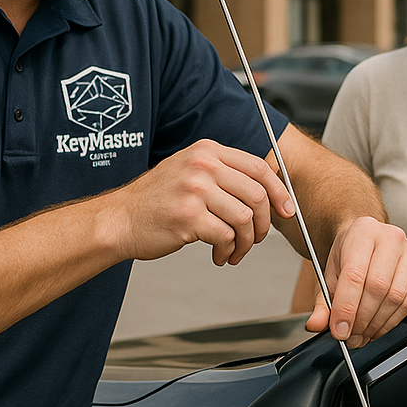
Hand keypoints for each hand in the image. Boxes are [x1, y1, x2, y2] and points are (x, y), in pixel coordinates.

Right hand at [114, 139, 294, 265]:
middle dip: (263, 224)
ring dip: (245, 242)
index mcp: (206, 151)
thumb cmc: (155, 201)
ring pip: (244, 219)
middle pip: (257, 194)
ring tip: (234, 251)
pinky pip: (226, 237)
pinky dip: (228, 251)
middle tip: (255, 239)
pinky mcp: (188, 217)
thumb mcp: (189, 171)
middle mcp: (202, 165)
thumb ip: (223, 174)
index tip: (286, 209)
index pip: (258, 167)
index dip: (279, 191)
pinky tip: (218, 255)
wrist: (120, 219)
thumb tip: (266, 192)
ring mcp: (194, 190)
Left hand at [303, 217, 406, 346]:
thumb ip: (322, 301)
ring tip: (362, 334)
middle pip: (377, 287)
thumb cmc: (348, 255)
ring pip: (396, 297)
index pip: (354, 275)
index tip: (339, 331)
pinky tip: (378, 327)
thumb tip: (316, 324)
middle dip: (362, 320)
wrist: (365, 242)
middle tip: (350, 337)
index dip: (346, 308)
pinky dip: (393, 321)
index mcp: (362, 232)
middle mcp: (390, 238)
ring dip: (377, 324)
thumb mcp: (328, 274)